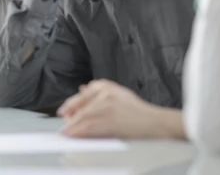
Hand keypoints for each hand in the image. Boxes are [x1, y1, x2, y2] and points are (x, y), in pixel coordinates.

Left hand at [57, 79, 184, 139]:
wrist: (155, 122)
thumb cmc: (138, 111)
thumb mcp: (118, 94)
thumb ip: (100, 92)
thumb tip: (82, 89)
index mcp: (106, 85)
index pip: (82, 95)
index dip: (71, 104)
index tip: (64, 111)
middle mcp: (105, 92)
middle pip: (80, 105)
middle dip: (70, 117)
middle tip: (64, 125)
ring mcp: (107, 105)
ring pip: (83, 117)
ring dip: (72, 126)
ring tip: (66, 133)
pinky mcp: (110, 120)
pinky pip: (88, 126)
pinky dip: (77, 131)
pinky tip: (72, 135)